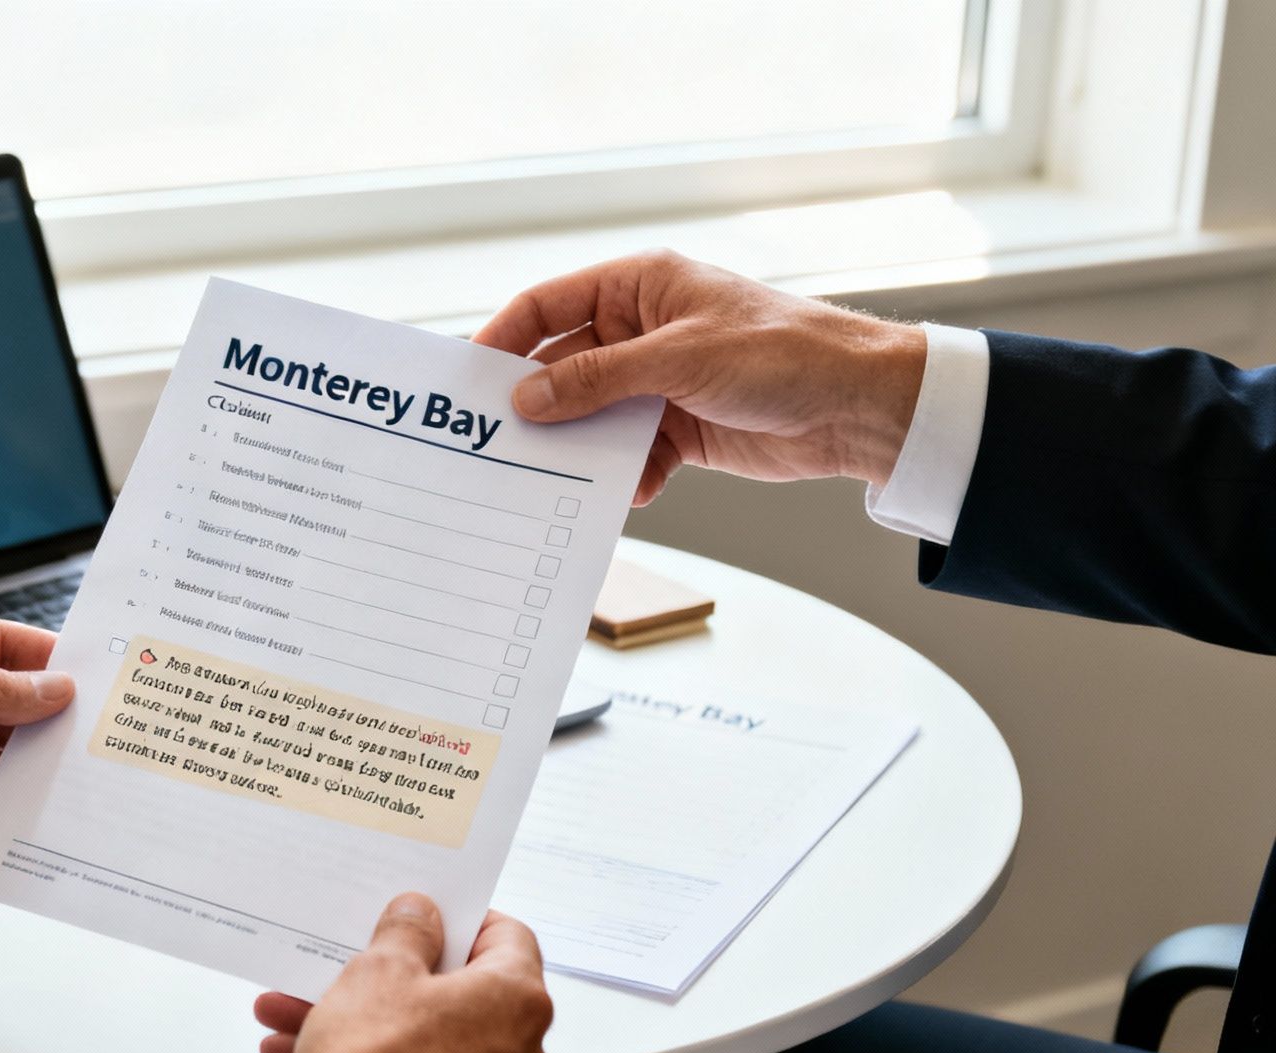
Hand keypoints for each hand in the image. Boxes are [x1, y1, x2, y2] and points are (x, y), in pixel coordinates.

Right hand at [253, 896, 552, 1052]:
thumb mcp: (380, 971)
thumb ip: (407, 930)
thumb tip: (420, 914)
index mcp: (516, 1000)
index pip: (508, 936)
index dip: (463, 920)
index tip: (428, 919)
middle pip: (459, 995)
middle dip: (394, 978)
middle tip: (355, 967)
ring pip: (428, 1043)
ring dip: (369, 1024)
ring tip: (303, 1015)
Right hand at [473, 249, 927, 503]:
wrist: (858, 406)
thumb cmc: (782, 354)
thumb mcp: (678, 359)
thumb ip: (596, 380)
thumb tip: (526, 399)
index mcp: (637, 287)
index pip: (548, 305)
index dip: (504, 338)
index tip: (467, 379)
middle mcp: (641, 330)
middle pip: (562, 367)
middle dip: (538, 406)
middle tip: (500, 442)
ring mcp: (658, 381)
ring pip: (592, 416)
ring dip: (582, 447)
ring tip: (560, 478)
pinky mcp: (679, 427)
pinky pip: (631, 453)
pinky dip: (627, 475)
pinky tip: (635, 491)